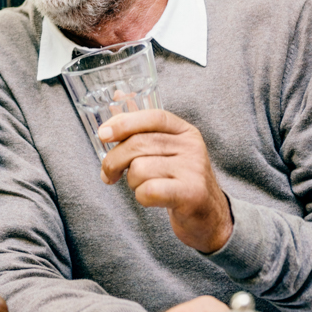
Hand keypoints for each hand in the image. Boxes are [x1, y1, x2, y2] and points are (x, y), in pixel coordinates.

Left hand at [99, 110, 232, 252]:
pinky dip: (141, 197)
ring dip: (131, 182)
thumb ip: (142, 125)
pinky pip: (149, 190)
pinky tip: (150, 198)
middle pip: (138, 144)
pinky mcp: (191, 194)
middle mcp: (192, 146)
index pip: (153, 117)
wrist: (208, 216)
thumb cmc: (178, 179)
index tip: (102, 134)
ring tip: (142, 186)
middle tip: (108, 174)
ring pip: (139, 169)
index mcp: (184, 131)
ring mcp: (193, 169)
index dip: (124, 122)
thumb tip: (118, 96)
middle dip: (113, 161)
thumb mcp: (166, 148)